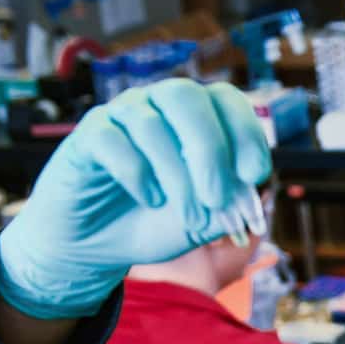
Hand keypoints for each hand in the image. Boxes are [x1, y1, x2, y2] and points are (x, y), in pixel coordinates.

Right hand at [0, 80, 272, 319]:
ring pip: (151, 124)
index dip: (245, 133)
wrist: (100, 246)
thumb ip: (232, 204)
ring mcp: (121, 115)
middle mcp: (158, 105)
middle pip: (186, 97)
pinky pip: (112, 140)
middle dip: (210, 150)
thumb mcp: (204, 220)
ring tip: (188, 215)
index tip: (254, 175)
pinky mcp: (88, 136)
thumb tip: (256, 188)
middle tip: (218, 199)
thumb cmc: (157, 223)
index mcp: (195, 117)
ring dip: (177, 176)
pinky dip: (137, 173)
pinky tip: (150, 200)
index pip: (226, 100)